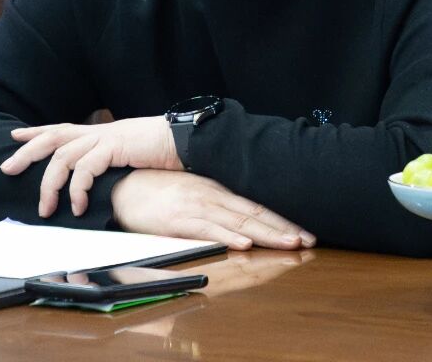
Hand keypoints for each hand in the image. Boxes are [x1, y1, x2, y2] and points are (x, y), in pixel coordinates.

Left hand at [0, 116, 181, 217]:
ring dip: (50, 184)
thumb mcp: (130, 156)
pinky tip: (76, 206)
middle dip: (27, 153)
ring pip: (62, 156)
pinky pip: (85, 168)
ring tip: (46, 208)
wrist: (187, 140)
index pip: (61, 129)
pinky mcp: (114, 146)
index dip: (37, 132)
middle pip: (52, 137)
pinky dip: (76, 189)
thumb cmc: (162, 151)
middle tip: (7, 168)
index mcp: (101, 133)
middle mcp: (98, 132)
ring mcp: (105, 137)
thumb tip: (97, 182)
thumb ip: (111, 163)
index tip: (15, 136)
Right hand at [111, 169, 315, 250]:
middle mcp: (211, 196)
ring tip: (290, 242)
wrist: (122, 188)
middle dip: (283, 228)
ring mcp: (195, 207)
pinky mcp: (177, 219)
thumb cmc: (157, 193)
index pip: (256, 207)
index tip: (304, 233)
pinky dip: (227, 236)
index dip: (281, 221)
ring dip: (265, 233)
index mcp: (216, 191)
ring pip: (237, 222)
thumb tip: (241, 227)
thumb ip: (215, 210)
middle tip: (309, 240)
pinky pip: (206, 229)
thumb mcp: (192, 196)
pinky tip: (244, 243)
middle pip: (254, 215)